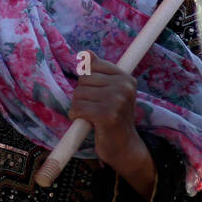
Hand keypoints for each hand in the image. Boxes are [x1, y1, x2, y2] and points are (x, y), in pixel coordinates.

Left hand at [69, 51, 154, 194]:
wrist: (125, 148)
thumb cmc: (114, 119)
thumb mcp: (110, 91)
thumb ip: (99, 72)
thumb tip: (85, 53)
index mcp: (125, 77)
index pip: (92, 65)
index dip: (88, 81)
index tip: (97, 95)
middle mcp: (124, 86)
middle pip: (84, 78)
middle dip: (82, 94)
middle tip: (94, 108)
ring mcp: (117, 100)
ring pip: (78, 93)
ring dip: (78, 106)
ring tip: (92, 116)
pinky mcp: (107, 115)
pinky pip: (78, 108)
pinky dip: (76, 116)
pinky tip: (86, 122)